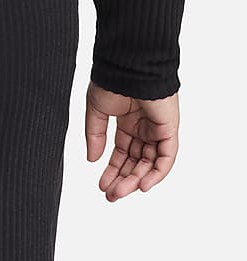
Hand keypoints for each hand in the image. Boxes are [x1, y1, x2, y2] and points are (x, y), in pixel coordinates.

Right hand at [85, 80, 179, 199]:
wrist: (127, 65)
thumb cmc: (111, 79)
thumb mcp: (95, 110)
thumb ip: (95, 135)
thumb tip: (92, 159)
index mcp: (126, 122)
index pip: (122, 153)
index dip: (112, 169)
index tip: (102, 185)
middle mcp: (143, 128)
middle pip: (135, 161)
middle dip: (123, 179)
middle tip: (110, 195)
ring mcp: (156, 130)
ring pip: (149, 163)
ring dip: (135, 180)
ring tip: (119, 192)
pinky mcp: (169, 130)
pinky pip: (166, 158)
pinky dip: (156, 173)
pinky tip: (142, 185)